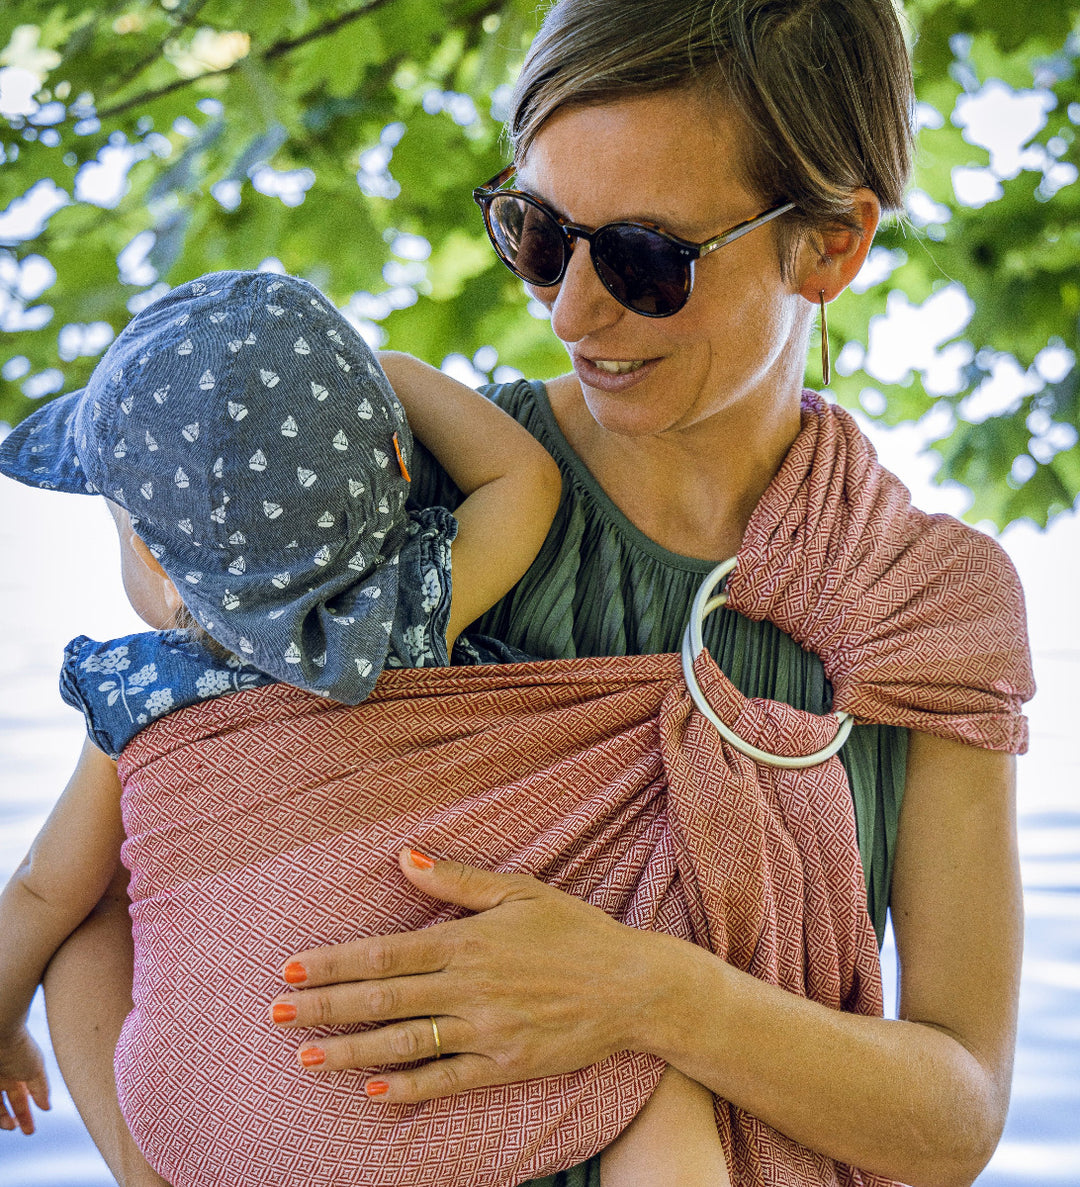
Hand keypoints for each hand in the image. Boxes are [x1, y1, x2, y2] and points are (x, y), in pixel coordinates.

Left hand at [0, 1025, 49, 1134]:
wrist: (0, 1032)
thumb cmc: (20, 1048)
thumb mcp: (35, 1069)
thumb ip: (40, 1089)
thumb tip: (46, 1107)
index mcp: (18, 1072)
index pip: (21, 1098)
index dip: (26, 1114)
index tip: (30, 1130)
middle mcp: (3, 1078)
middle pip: (5, 1106)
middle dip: (14, 1121)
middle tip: (24, 1132)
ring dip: (3, 1120)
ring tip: (11, 1126)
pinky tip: (4, 1118)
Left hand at [270, 848, 664, 1102]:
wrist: (633, 986)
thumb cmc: (575, 932)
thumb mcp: (520, 891)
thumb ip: (457, 881)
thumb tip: (403, 856)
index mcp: (468, 942)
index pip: (385, 954)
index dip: (334, 962)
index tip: (292, 969)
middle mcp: (469, 989)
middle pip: (383, 1000)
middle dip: (325, 1008)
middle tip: (276, 1016)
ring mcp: (486, 1032)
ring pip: (405, 1043)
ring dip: (351, 1051)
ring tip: (306, 1058)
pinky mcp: (505, 1066)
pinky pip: (447, 1081)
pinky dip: (408, 1088)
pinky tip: (372, 1092)